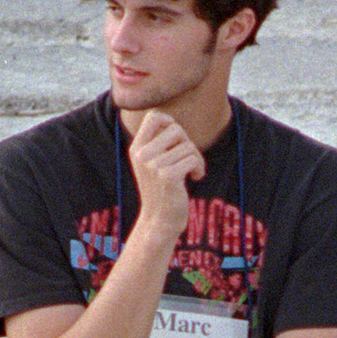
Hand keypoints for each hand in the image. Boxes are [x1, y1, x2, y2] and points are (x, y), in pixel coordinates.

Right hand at [129, 110, 206, 240]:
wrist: (159, 221)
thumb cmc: (161, 191)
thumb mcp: (152, 164)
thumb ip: (159, 144)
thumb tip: (173, 123)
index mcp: (137, 148)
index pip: (154, 116)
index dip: (170, 122)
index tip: (177, 139)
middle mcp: (142, 155)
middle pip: (176, 129)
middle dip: (188, 142)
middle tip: (188, 159)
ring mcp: (153, 165)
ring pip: (188, 146)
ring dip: (196, 159)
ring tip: (192, 172)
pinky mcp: (167, 176)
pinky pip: (193, 159)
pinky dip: (199, 168)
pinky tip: (195, 178)